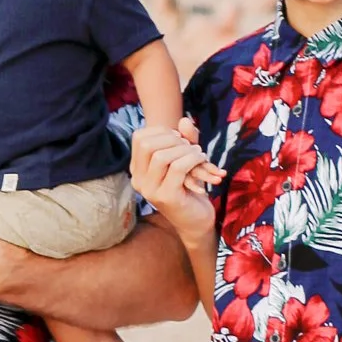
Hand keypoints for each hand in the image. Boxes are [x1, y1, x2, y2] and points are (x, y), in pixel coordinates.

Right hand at [128, 117, 216, 243]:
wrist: (196, 221)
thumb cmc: (190, 188)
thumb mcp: (186, 158)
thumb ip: (185, 139)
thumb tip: (184, 120)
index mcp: (138, 169)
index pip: (139, 137)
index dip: (161, 131)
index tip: (180, 138)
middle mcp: (138, 180)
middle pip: (147, 145)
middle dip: (173, 139)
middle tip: (190, 146)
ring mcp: (150, 190)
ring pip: (162, 156)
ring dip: (185, 150)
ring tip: (199, 154)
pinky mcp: (166, 197)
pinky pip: (177, 168)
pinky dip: (193, 159)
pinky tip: (203, 160)